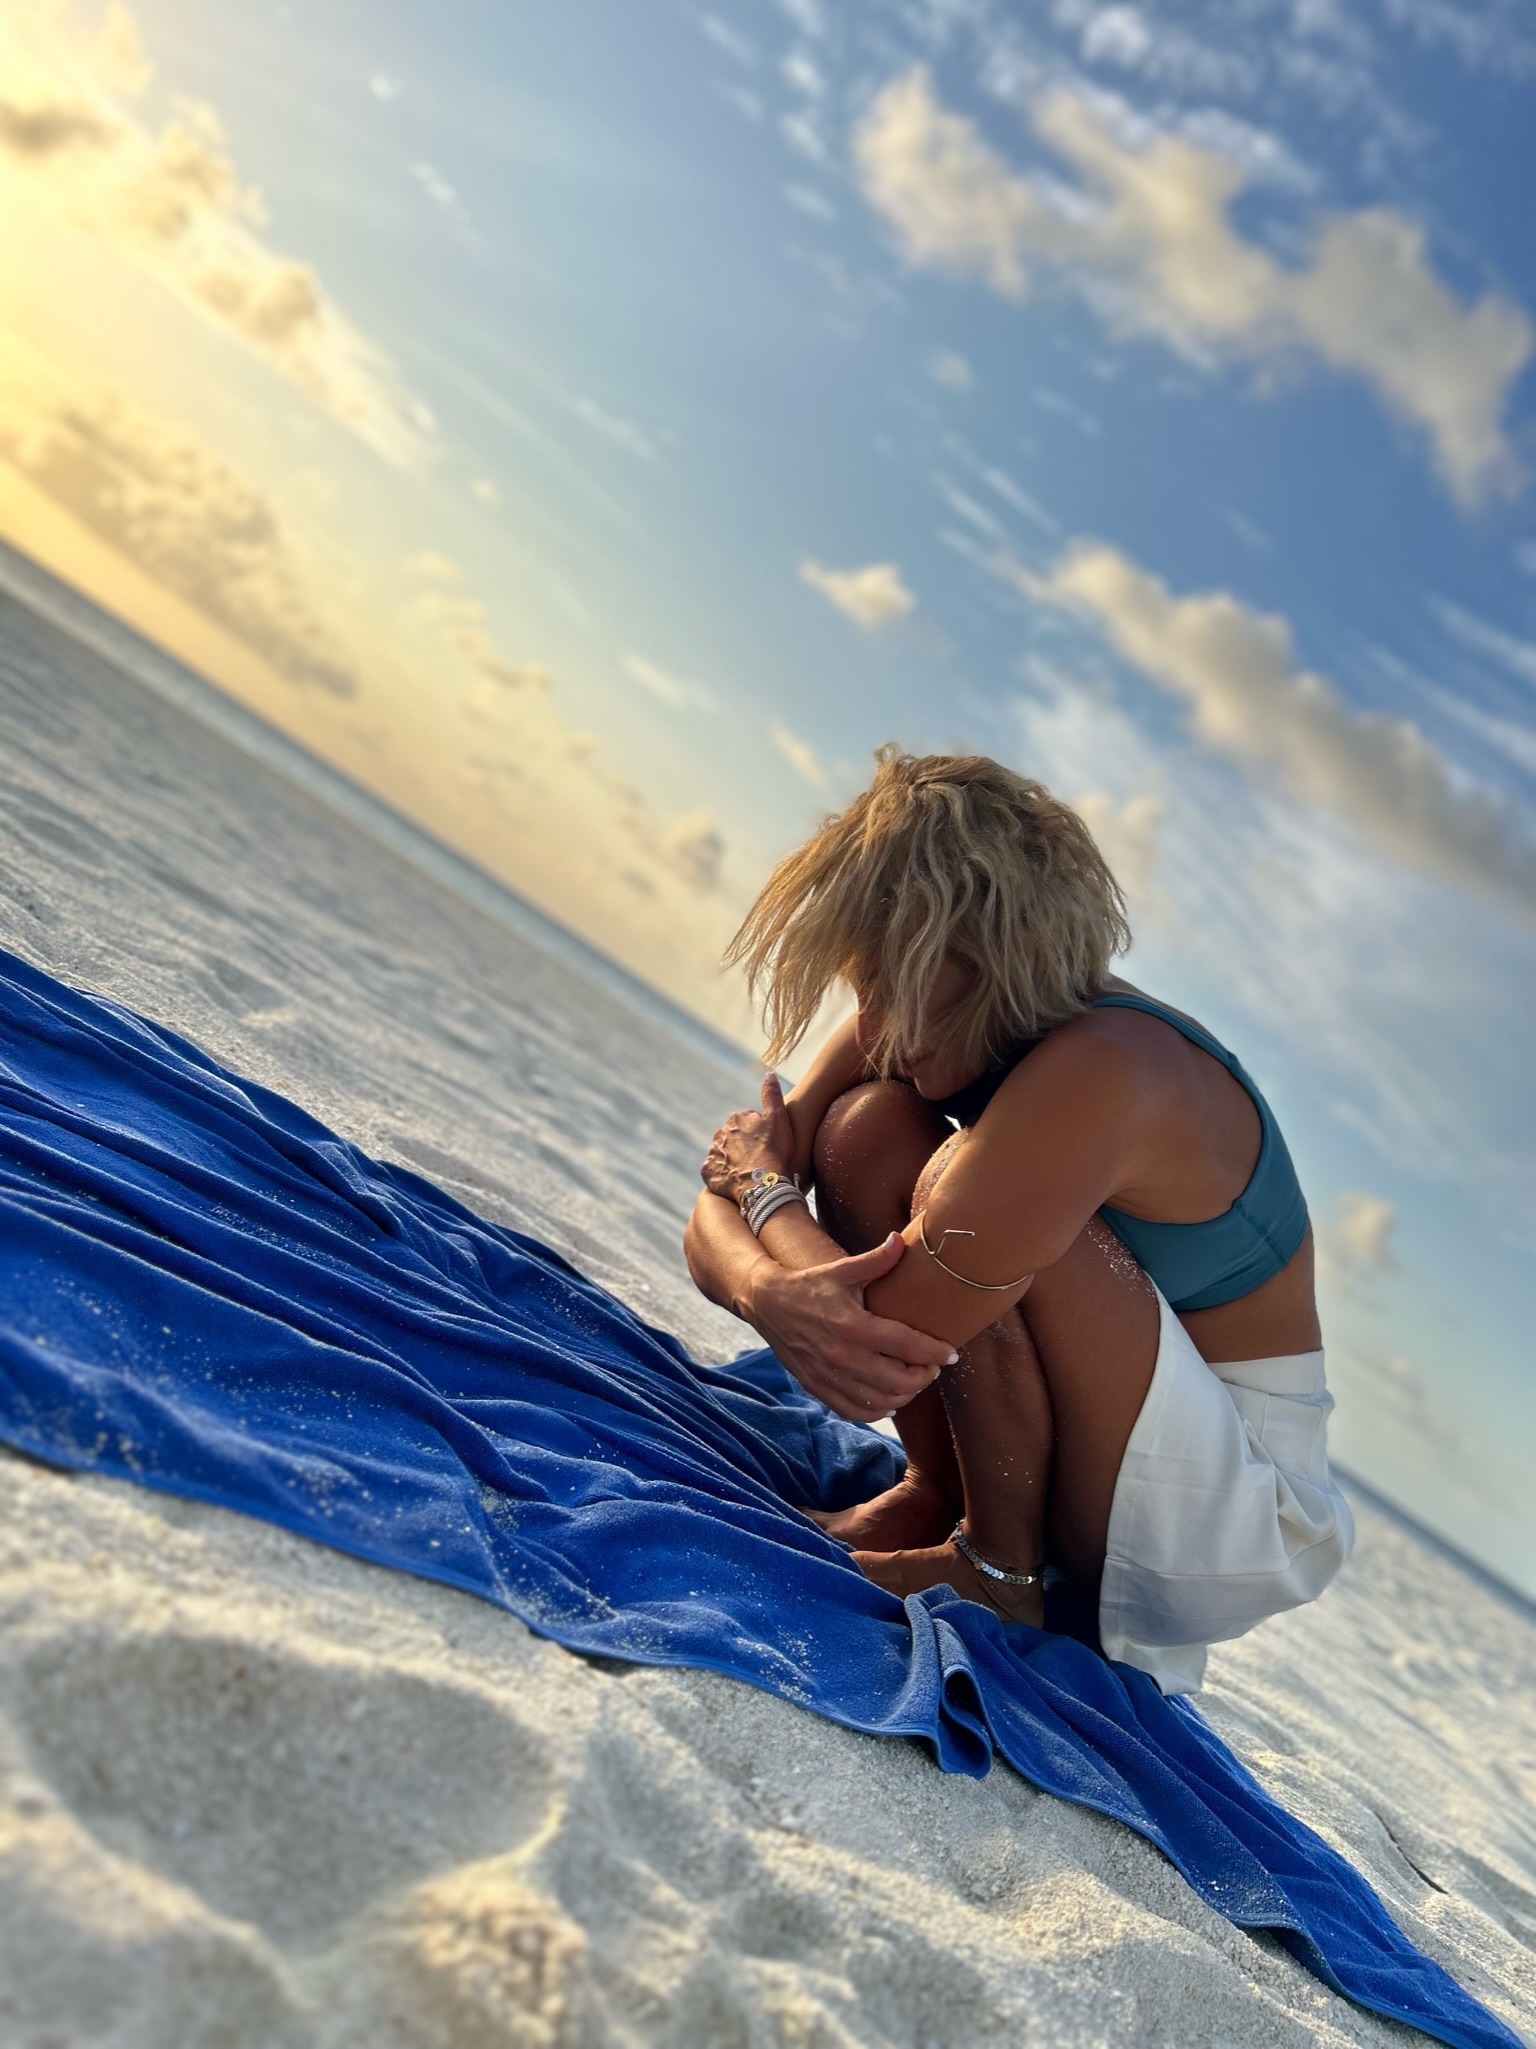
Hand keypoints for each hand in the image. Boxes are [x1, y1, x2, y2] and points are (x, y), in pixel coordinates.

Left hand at [701, 1072, 795, 1206]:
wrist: (761, 1183)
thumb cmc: (773, 1150)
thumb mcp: (778, 1118)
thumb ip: (772, 1095)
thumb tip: (769, 1074)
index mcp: (736, 1119)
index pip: (747, 1124)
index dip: (760, 1135)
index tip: (768, 1145)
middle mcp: (720, 1134)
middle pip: (733, 1139)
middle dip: (743, 1147)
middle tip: (759, 1160)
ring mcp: (713, 1154)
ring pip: (724, 1155)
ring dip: (733, 1161)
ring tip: (749, 1172)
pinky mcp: (707, 1172)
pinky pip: (714, 1172)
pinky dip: (723, 1176)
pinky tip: (736, 1181)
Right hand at [746, 1232, 956, 1420]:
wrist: (767, 1304)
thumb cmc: (809, 1286)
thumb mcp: (842, 1270)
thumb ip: (876, 1260)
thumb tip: (901, 1241)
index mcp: (852, 1325)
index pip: (906, 1345)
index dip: (935, 1352)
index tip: (952, 1353)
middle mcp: (842, 1356)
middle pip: (899, 1381)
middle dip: (924, 1376)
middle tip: (932, 1365)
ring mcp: (829, 1376)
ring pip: (881, 1402)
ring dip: (905, 1394)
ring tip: (914, 1379)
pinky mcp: (818, 1388)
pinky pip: (856, 1411)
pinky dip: (878, 1410)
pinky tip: (888, 1397)